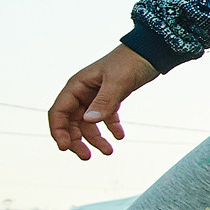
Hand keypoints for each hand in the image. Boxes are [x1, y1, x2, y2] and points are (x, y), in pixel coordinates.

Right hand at [48, 45, 158, 159]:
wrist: (151, 52)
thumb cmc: (131, 62)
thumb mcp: (118, 82)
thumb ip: (105, 101)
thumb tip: (89, 121)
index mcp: (77, 86)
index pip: (58, 112)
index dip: (58, 131)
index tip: (65, 148)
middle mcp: (82, 92)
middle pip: (71, 122)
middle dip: (77, 140)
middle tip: (87, 157)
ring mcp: (95, 96)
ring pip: (88, 123)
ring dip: (95, 138)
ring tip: (109, 151)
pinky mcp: (110, 98)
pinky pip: (105, 118)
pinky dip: (111, 128)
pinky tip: (120, 136)